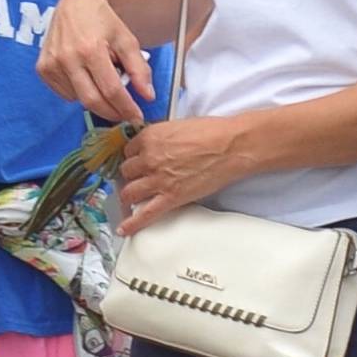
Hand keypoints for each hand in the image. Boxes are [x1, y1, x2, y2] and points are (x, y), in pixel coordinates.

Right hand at [37, 0, 154, 124]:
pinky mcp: (43, 69)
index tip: (137, 118)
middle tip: (125, 114)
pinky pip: (66, 94)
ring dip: (96, 98)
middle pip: (92, 101)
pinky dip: (80, 92)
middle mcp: (67, 58)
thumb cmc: (103, 21)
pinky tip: (85, 75)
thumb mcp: (126, 40)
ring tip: (102, 78)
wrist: (75, 4)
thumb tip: (148, 96)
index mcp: (90, 48)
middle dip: (112, 112)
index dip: (126, 107)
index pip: (111, 89)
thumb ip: (139, 69)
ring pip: (79, 99)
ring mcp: (52, 64)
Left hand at [117, 116, 243, 232]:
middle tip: (138, 180)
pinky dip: (132, 224)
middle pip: (126, 173)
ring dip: (130, 197)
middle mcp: (149, 158)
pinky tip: (124, 229)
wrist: (231, 146)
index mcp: (150, 138)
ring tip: (133, 200)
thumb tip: (155, 147)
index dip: (134, 158)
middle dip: (132, 177)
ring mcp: (158, 180)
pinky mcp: (171, 198)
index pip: (128, 151)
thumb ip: (160, 138)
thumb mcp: (177, 127)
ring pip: (129, 193)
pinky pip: (145, 214)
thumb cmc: (212, 133)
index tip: (137, 163)